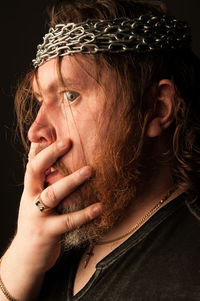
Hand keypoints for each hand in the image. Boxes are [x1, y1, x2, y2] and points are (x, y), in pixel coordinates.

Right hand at [0, 140, 101, 299]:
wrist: (25, 259)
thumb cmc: (36, 224)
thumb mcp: (36, 202)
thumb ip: (45, 185)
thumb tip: (58, 166)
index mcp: (29, 189)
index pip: (32, 163)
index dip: (42, 147)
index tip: (55, 132)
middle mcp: (30, 199)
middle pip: (35, 171)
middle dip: (50, 155)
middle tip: (68, 141)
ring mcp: (37, 216)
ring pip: (52, 194)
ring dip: (71, 181)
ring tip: (89, 170)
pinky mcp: (47, 233)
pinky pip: (68, 221)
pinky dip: (85, 213)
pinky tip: (100, 207)